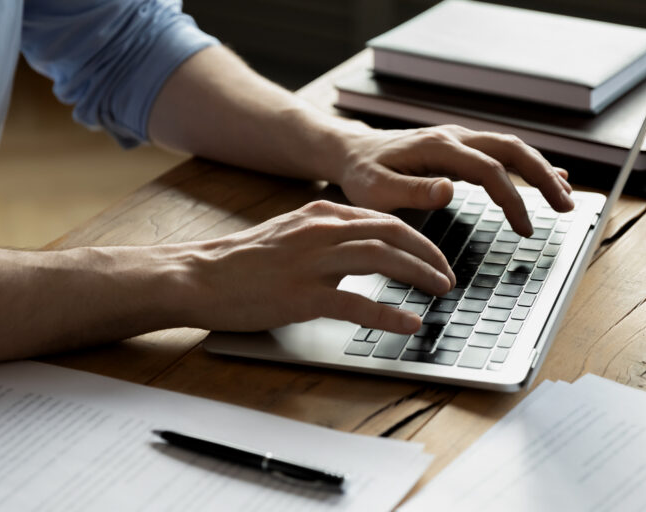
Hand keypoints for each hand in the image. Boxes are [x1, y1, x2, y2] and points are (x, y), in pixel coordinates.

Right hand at [171, 200, 455, 333]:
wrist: (198, 275)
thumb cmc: (241, 262)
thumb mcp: (290, 234)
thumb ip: (326, 236)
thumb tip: (364, 248)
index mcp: (320, 215)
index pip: (384, 219)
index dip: (418, 238)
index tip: (435, 256)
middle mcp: (321, 232)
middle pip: (393, 234)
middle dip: (429, 254)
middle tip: (447, 276)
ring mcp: (312, 262)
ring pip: (383, 260)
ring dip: (419, 275)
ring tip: (440, 291)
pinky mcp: (302, 295)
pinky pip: (357, 303)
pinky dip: (388, 314)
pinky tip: (409, 324)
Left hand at [331, 124, 574, 235]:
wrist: (351, 152)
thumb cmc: (362, 176)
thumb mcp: (377, 190)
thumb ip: (413, 191)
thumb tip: (449, 190)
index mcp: (437, 147)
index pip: (489, 170)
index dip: (512, 199)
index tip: (526, 229)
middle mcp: (454, 136)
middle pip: (512, 149)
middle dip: (543, 177)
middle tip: (567, 207)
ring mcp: (460, 139)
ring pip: (512, 148)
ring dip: (541, 170)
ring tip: (565, 198)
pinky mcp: (461, 147)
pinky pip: (502, 152)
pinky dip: (529, 165)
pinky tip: (552, 176)